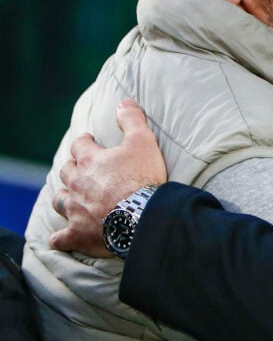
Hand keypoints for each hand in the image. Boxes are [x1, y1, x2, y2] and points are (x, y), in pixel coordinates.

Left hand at [50, 99, 167, 256]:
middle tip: (81, 168)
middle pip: (67, 173)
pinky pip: (62, 238)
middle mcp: (78, 184)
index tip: (89, 141)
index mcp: (91, 161)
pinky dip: (61, 237)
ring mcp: (76, 210)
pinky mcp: (78, 234)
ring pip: (61, 201)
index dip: (84, 142)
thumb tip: (124, 102)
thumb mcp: (144, 142)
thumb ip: (132, 120)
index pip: (80, 146)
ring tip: (70, 197)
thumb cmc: (142, 178)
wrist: (142, 215)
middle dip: (72, 169)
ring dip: (64, 197)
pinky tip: (61, 238)